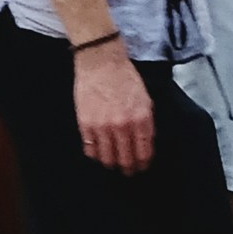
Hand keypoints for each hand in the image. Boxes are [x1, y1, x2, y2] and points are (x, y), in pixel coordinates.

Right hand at [75, 35, 154, 171]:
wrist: (102, 62)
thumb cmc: (125, 77)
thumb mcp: (145, 99)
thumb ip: (146, 122)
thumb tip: (145, 143)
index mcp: (141, 119)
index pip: (144, 152)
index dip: (143, 163)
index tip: (141, 167)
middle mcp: (123, 126)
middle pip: (126, 159)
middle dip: (128, 168)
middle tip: (128, 171)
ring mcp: (103, 126)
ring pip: (108, 158)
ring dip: (111, 164)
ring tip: (112, 164)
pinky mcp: (86, 124)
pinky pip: (90, 149)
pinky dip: (95, 154)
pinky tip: (98, 153)